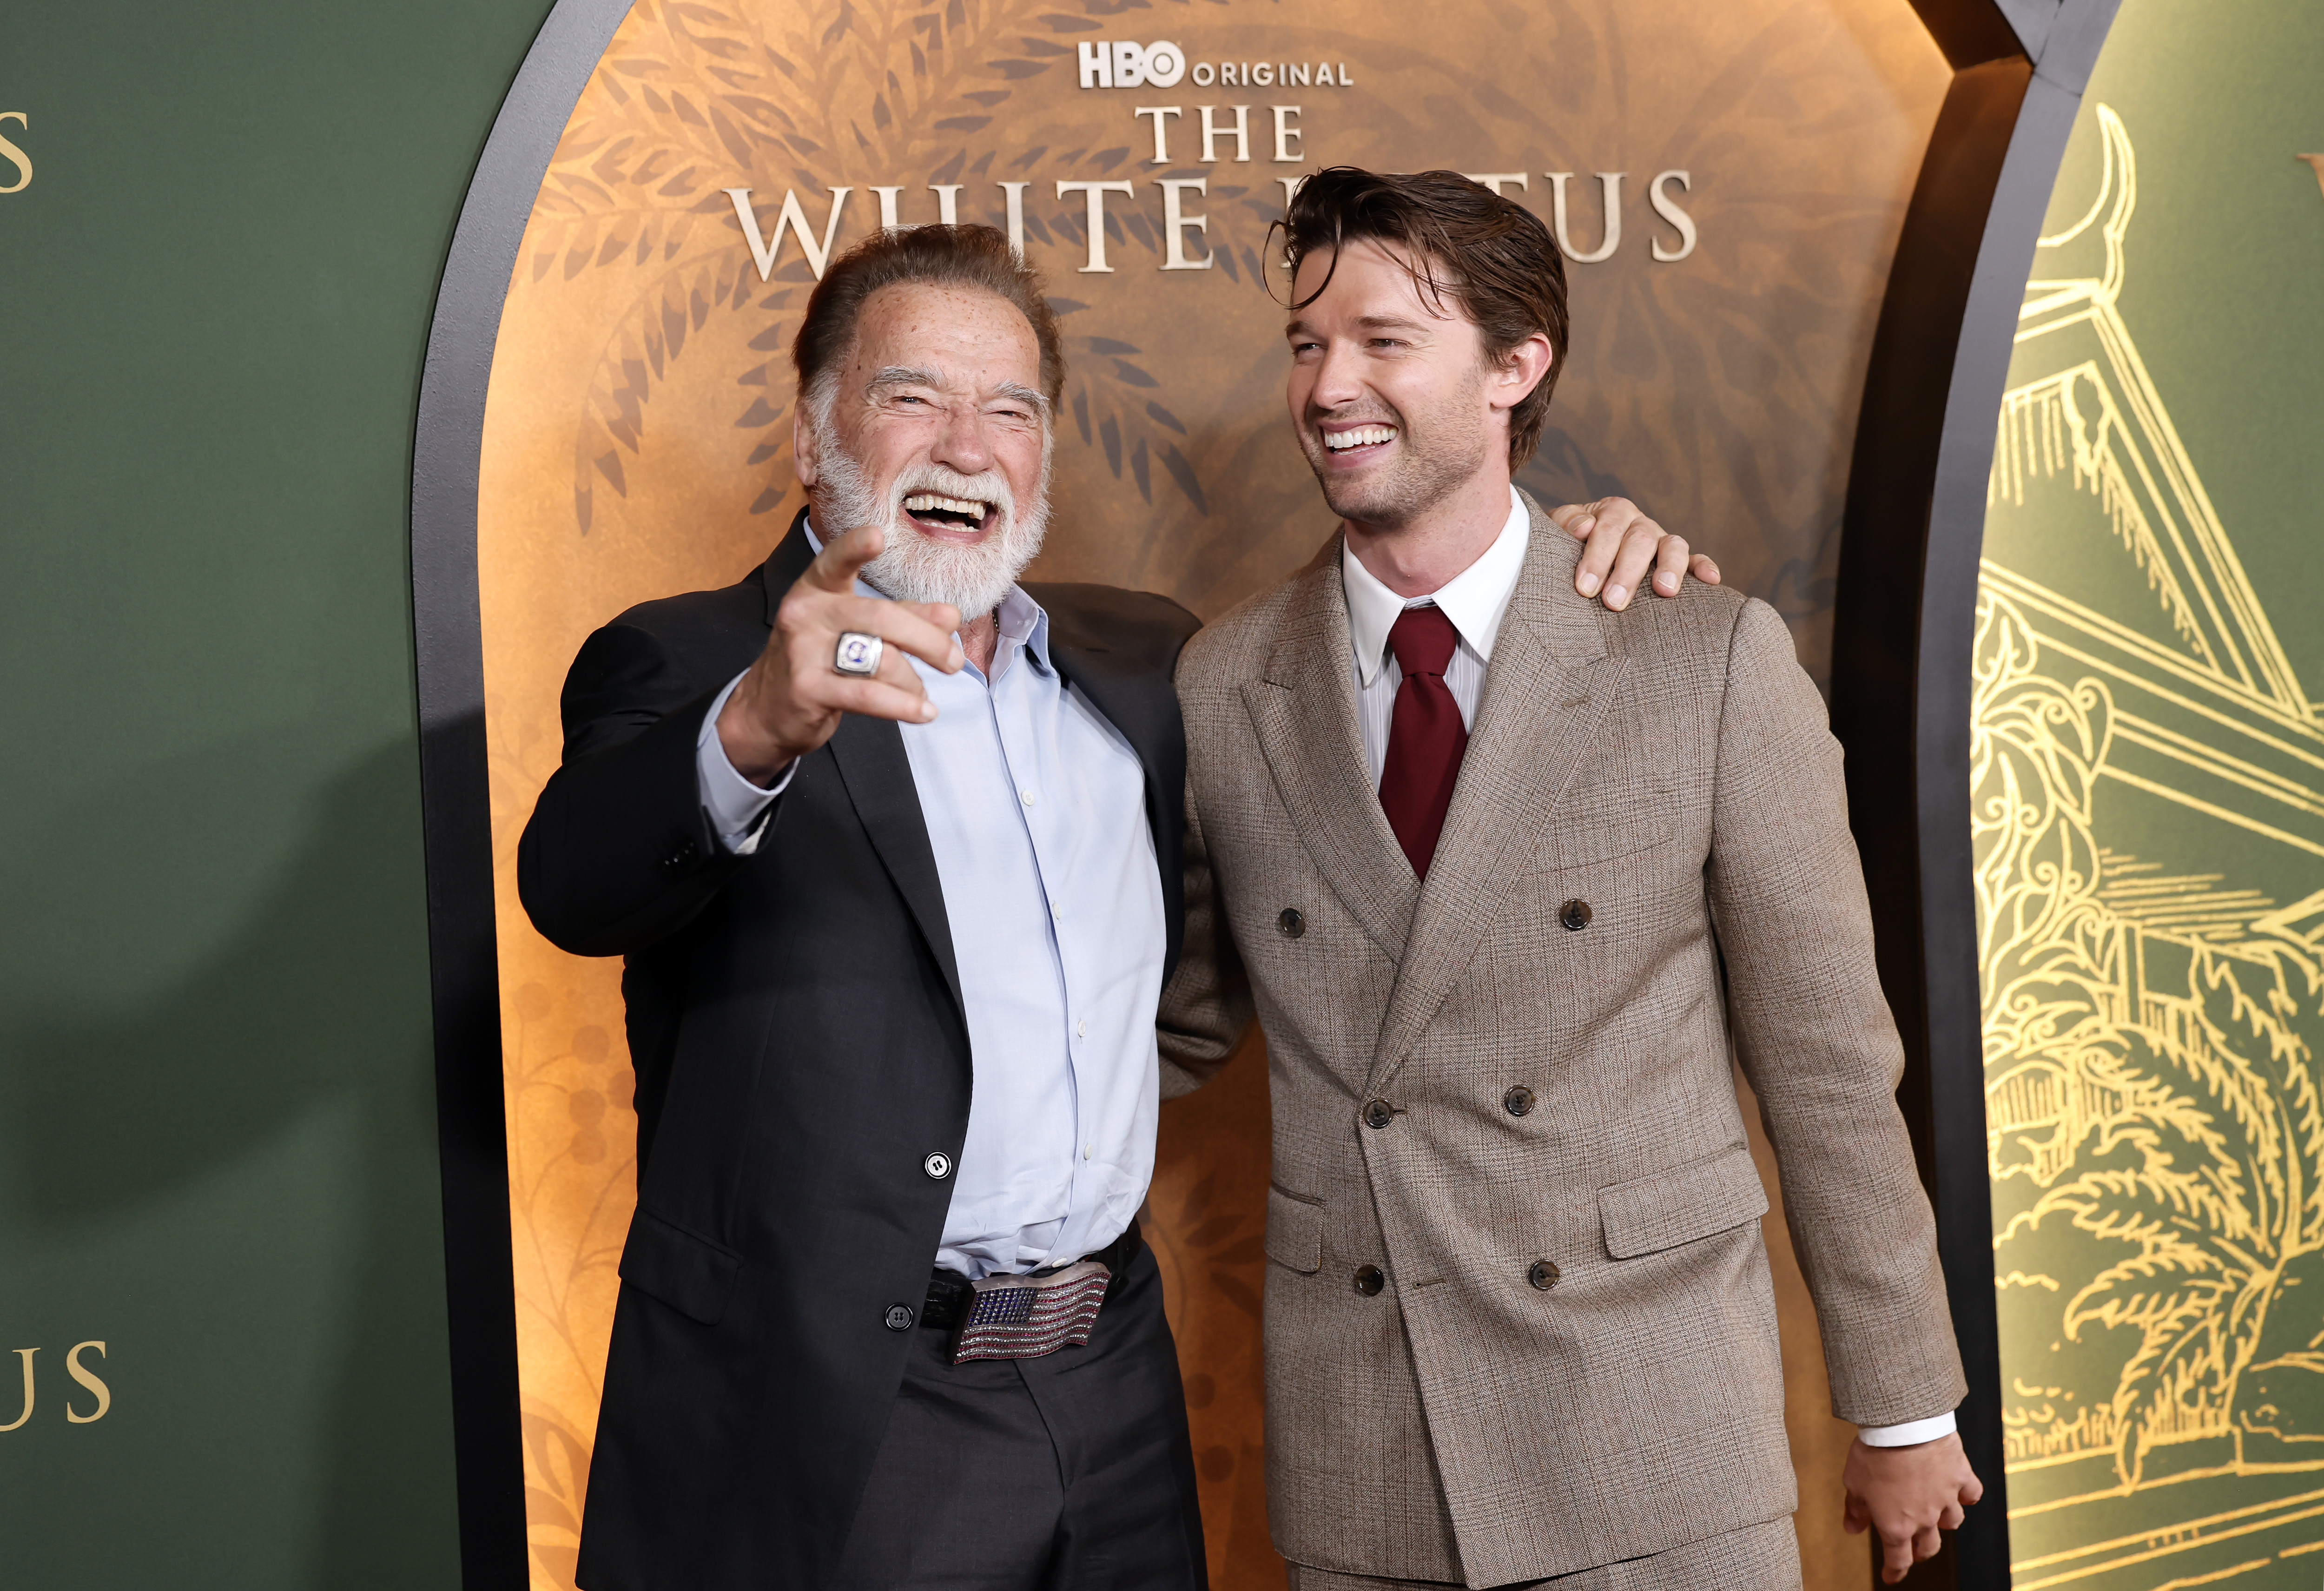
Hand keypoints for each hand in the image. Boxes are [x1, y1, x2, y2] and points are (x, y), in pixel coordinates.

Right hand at [716, 523, 964, 782]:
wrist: (766, 711)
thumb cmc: (818, 661)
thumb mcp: (854, 630)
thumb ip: (903, 618)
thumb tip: (951, 615)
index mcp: (816, 589)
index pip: (835, 562)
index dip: (854, 548)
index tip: (877, 535)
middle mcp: (806, 614)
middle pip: (882, 617)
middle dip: (928, 641)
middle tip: (953, 662)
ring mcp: (803, 651)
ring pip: (881, 659)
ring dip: (912, 682)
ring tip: (920, 695)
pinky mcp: (808, 689)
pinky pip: (869, 695)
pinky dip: (904, 705)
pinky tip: (925, 712)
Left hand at [1548, 497, 1720, 609]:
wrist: (1576, 550)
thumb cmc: (1566, 544)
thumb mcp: (1557, 529)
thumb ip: (1566, 523)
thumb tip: (1584, 527)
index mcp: (1612, 511)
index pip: (1608, 527)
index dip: (1597, 556)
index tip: (1585, 587)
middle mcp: (1640, 523)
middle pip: (1640, 540)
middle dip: (1626, 572)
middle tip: (1612, 601)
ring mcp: (1661, 540)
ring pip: (1672, 546)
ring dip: (1669, 568)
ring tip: (1663, 591)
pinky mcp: (1677, 560)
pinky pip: (1696, 559)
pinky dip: (1704, 567)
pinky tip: (1712, 580)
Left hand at [1842, 1432, 1982, 1583]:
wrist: (1903, 1427)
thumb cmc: (1875, 1454)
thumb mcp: (1854, 1483)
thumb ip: (1856, 1509)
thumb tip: (1852, 1528)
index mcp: (1896, 1525)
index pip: (1898, 1559)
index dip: (1895, 1571)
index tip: (1891, 1577)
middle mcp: (1925, 1518)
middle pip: (1928, 1546)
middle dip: (1920, 1551)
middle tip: (1914, 1549)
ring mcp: (1946, 1499)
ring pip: (1952, 1522)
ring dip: (1944, 1524)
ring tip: (1937, 1518)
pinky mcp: (1961, 1477)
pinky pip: (1972, 1494)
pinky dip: (1967, 1496)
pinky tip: (1962, 1494)